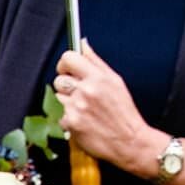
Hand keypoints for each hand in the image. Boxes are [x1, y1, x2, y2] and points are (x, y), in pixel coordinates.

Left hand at [55, 41, 161, 174]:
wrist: (128, 140)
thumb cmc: (124, 112)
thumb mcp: (115, 81)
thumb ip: (96, 62)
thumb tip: (83, 44)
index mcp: (98, 77)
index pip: (68, 58)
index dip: (65, 63)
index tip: (68, 69)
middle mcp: (86, 91)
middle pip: (58, 79)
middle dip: (66, 85)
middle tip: (79, 93)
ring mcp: (76, 108)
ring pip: (56, 98)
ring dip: (66, 102)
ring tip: (82, 109)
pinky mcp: (69, 123)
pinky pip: (58, 115)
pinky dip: (67, 117)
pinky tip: (81, 120)